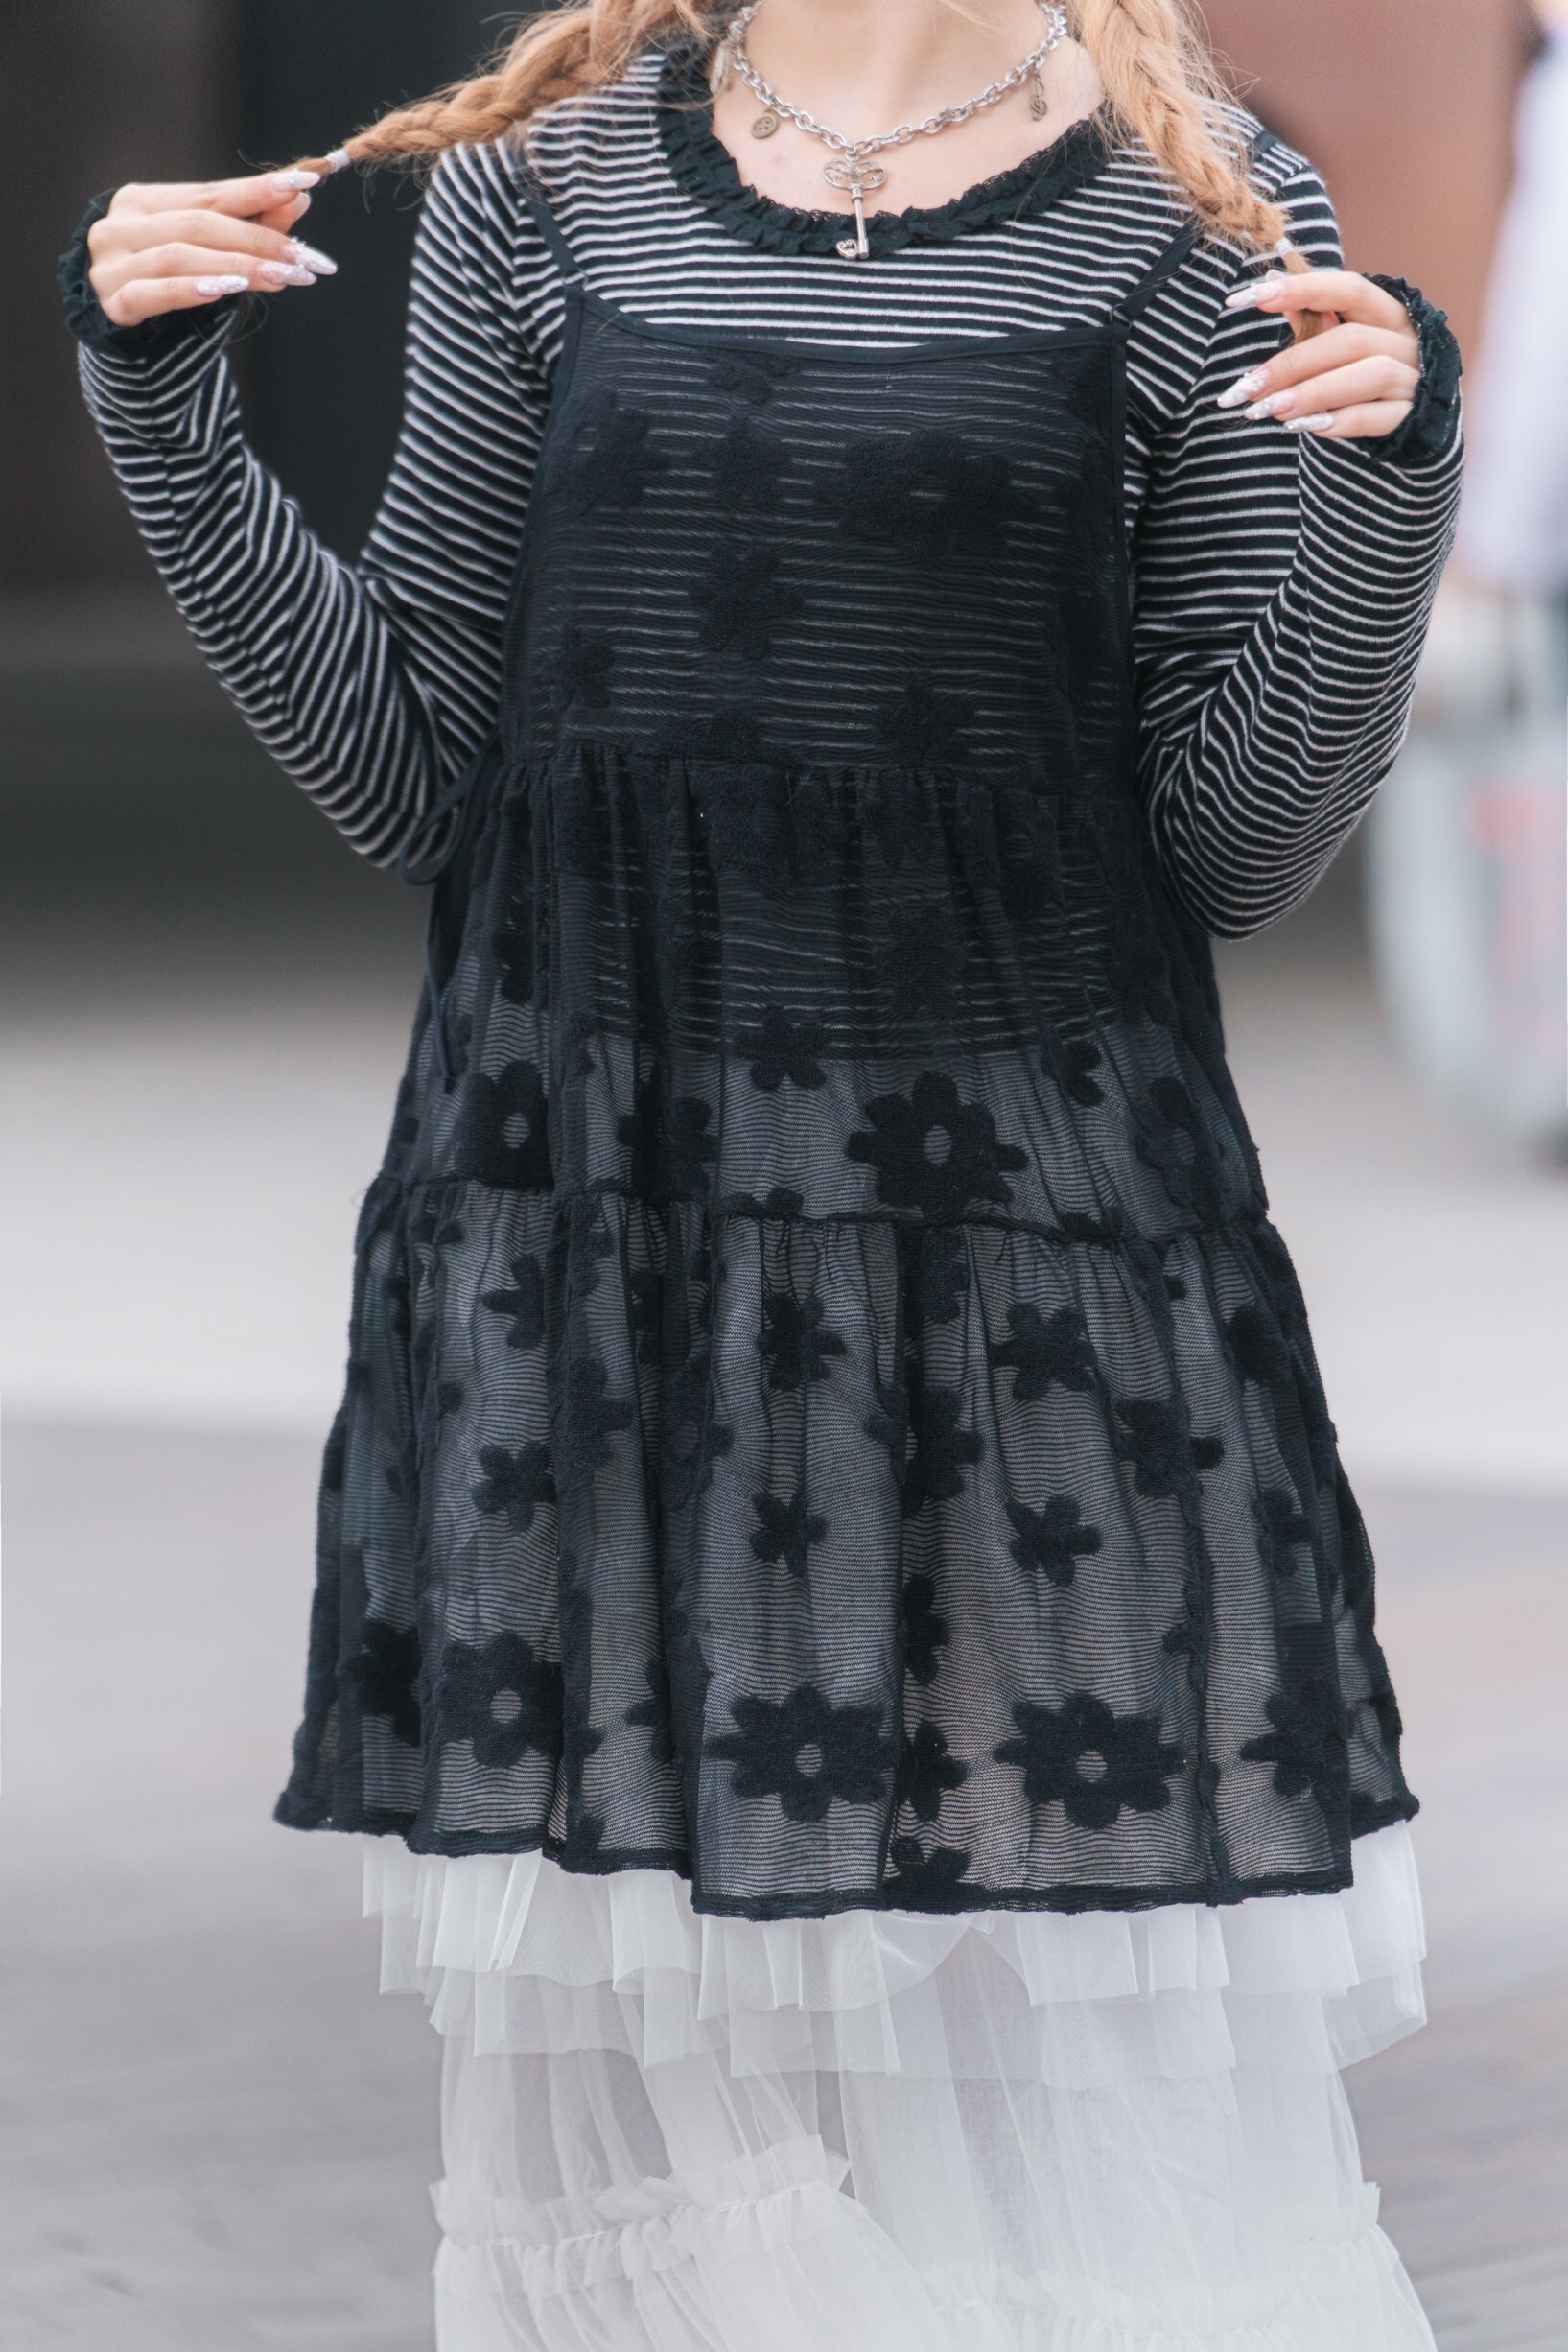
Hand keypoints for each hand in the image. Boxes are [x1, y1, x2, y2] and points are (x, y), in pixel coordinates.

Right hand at [87, 170, 336, 327]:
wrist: (125, 338)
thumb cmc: (172, 284)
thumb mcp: (212, 252)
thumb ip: (253, 224)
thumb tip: (301, 197)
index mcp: (142, 201)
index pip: (209, 194)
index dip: (257, 188)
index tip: (305, 181)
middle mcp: (120, 226)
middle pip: (198, 225)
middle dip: (257, 239)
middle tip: (303, 257)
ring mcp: (110, 265)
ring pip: (180, 257)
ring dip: (236, 267)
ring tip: (281, 278)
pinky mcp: (113, 305)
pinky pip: (154, 294)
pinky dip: (190, 290)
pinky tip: (225, 291)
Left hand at [1215, 268, 1419, 441]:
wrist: (1421, 422)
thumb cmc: (1369, 375)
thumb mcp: (1342, 344)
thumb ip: (1312, 318)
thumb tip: (1271, 280)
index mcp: (1388, 314)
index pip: (1349, 289)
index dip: (1303, 288)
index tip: (1253, 297)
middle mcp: (1406, 342)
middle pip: (1351, 340)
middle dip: (1294, 362)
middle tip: (1248, 386)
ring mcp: (1413, 380)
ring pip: (1370, 375)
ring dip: (1314, 392)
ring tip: (1270, 409)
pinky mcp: (1410, 418)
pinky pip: (1376, 418)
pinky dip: (1340, 422)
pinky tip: (1305, 427)